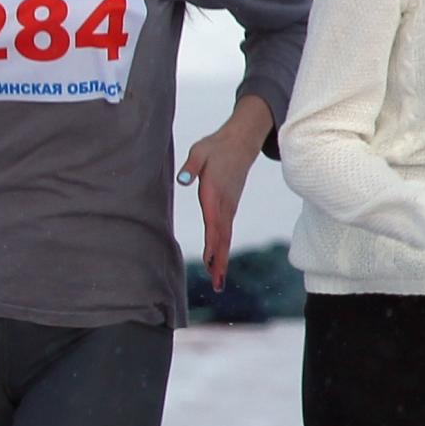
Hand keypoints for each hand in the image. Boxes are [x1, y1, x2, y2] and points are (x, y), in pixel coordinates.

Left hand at [177, 99, 270, 288]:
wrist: (240, 141)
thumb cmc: (216, 147)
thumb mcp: (200, 151)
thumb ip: (191, 166)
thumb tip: (183, 179)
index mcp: (215, 192)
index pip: (212, 222)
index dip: (210, 243)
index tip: (208, 261)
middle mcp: (224, 204)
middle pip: (222, 237)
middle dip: (219, 261)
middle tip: (217, 284)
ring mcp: (229, 206)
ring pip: (225, 237)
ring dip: (221, 259)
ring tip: (218, 281)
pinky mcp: (230, 206)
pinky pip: (226, 231)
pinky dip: (222, 248)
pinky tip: (217, 261)